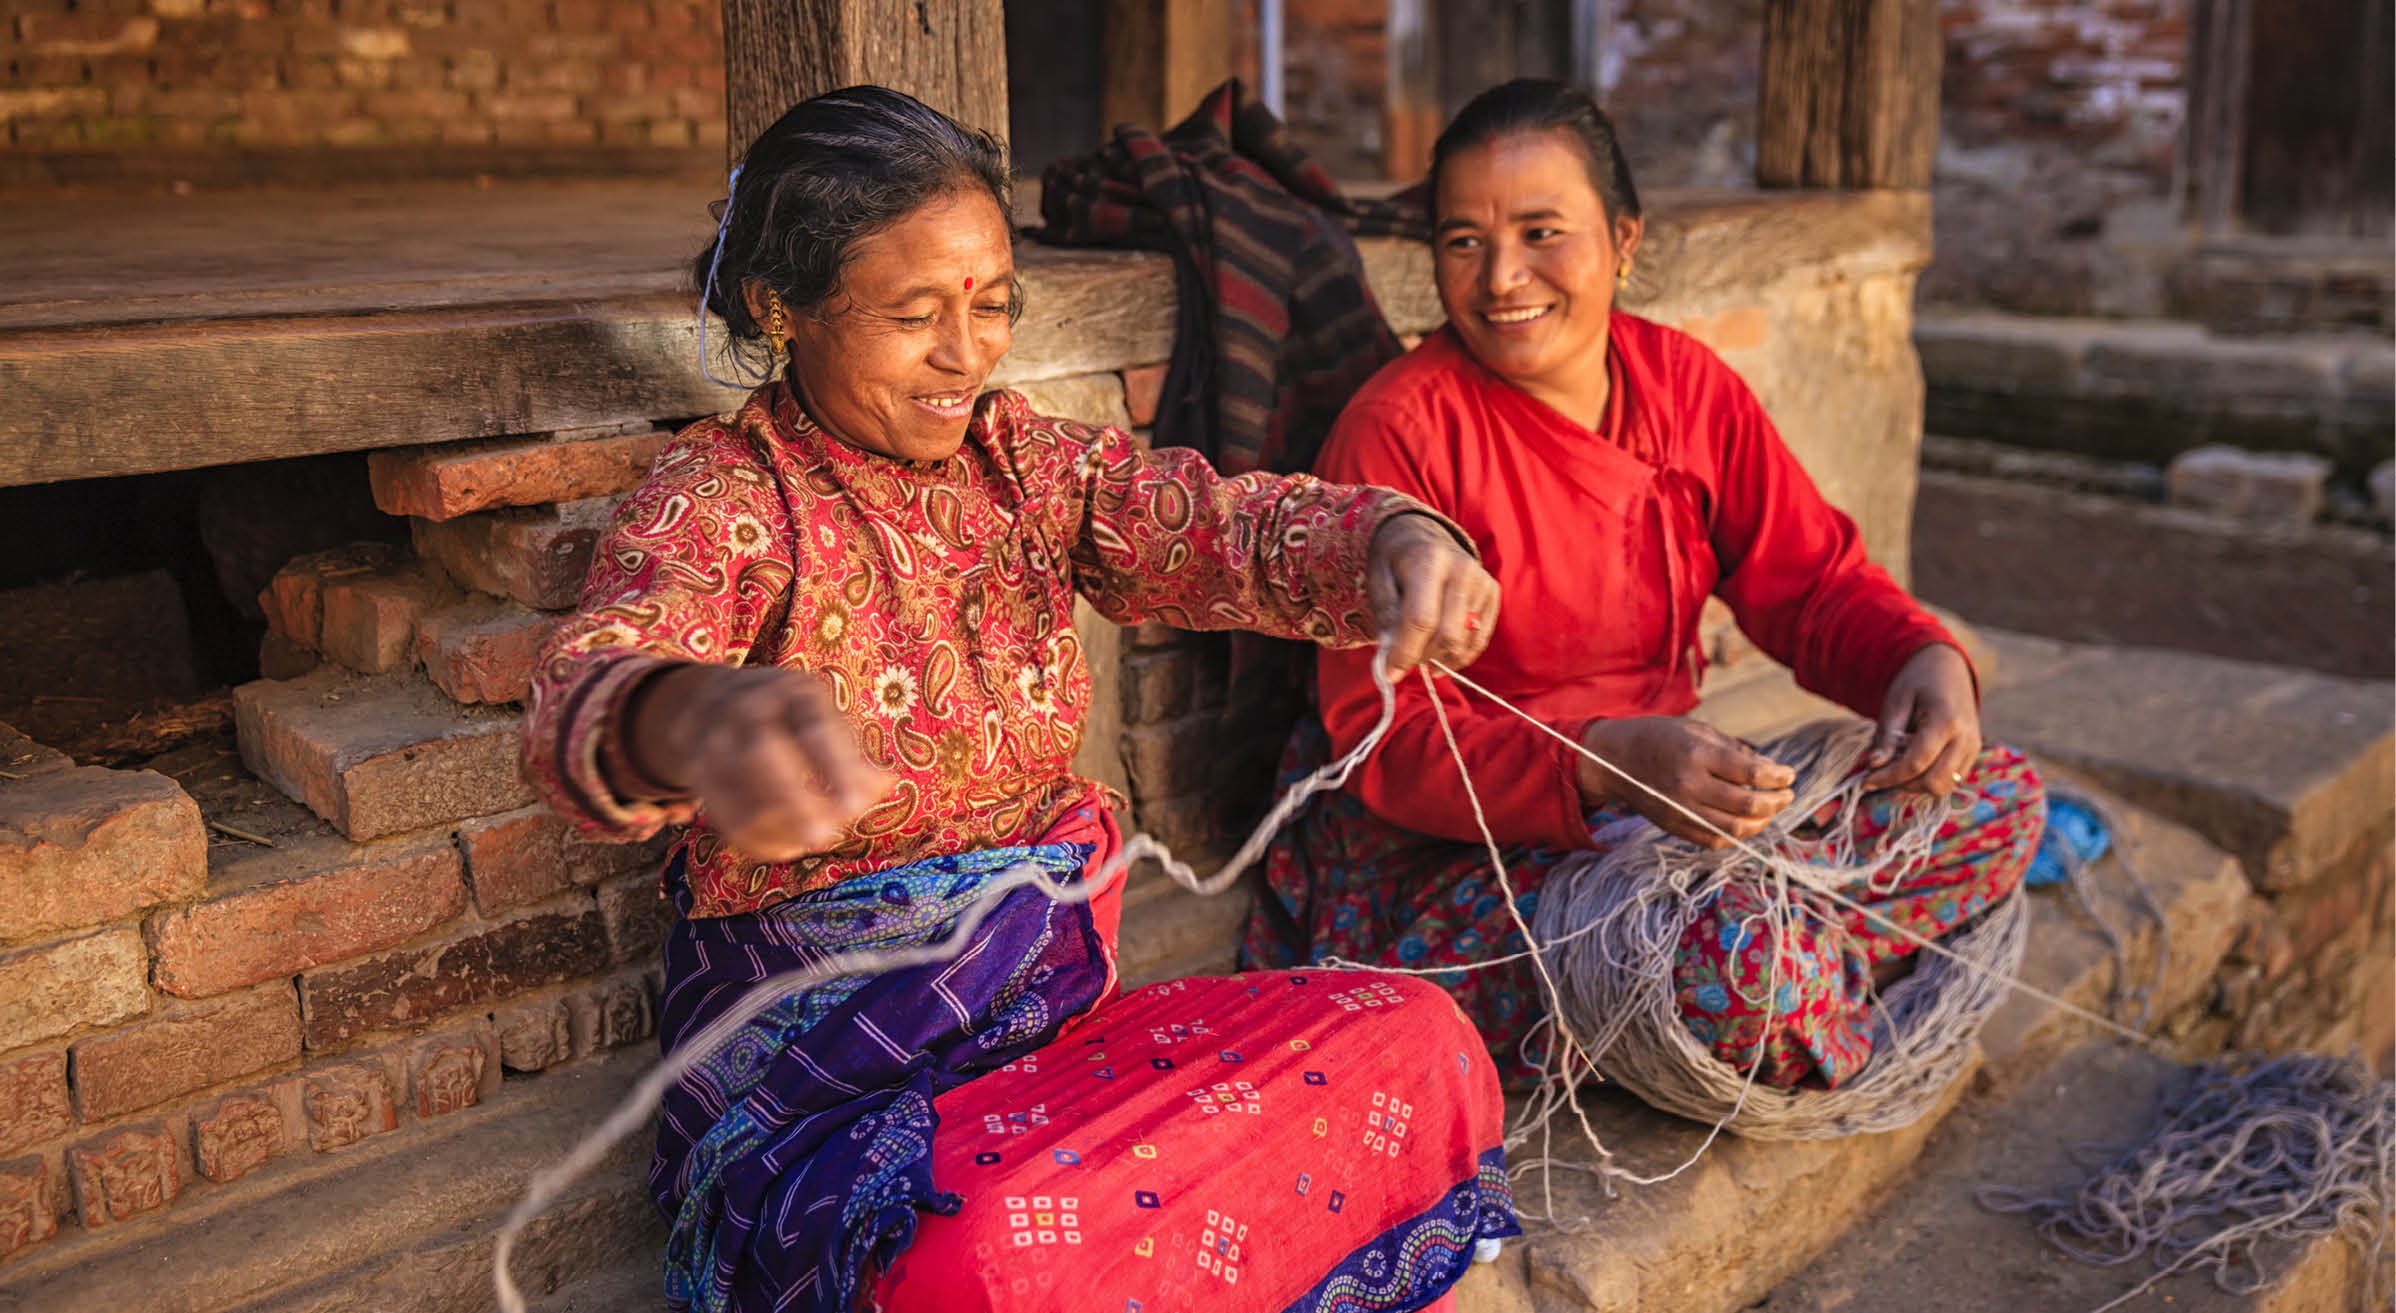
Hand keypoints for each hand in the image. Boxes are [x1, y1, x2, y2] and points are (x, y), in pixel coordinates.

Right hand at [624, 664, 894, 860]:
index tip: (855, 808)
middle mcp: (746, 707)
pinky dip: (754, 839)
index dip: (836, 770)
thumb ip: (854, 757)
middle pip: (763, 753)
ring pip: (738, 788)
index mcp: (792, 692)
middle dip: (795, 800)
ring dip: (777, 825)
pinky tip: (783, 847)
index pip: (815, 730)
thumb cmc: (788, 718)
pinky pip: (721, 812)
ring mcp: (713, 736)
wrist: (710, 699)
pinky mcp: (695, 768)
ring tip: (807, 843)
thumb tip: (887, 785)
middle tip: (826, 837)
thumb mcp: (822, 720)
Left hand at [1365, 513, 1500, 675]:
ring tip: (1420, 655)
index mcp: (1429, 560)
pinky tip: (1440, 658)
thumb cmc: (1394, 560)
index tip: (1390, 674)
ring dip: (1439, 658)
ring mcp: (1481, 581)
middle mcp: (1462, 569)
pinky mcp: (1492, 592)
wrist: (1422, 533)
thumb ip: (1385, 617)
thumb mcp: (1378, 580)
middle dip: (1422, 657)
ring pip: (1464, 641)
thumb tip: (1392, 658)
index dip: (1405, 652)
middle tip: (1403, 662)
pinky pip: (1479, 639)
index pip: (1422, 619)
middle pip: (1448, 633)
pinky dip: (1459, 656)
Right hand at [1575, 716, 1795, 849]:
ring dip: (1762, 822)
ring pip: (1735, 829)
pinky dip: (1737, 836)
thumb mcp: (1698, 729)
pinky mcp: (1674, 826)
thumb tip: (1771, 770)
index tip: (1789, 775)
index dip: (1778, 776)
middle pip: (1748, 804)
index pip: (1751, 772)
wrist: (1614, 759)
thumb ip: (1735, 750)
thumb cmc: (1660, 737)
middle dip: (1777, 801)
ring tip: (1771, 811)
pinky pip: (1714, 841)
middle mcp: (1688, 784)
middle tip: (1787, 795)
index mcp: (1696, 754)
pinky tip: (1747, 823)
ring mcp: (1680, 809)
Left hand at [1863, 644, 1980, 796]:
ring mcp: (1973, 748)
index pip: (1916, 763)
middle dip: (1904, 783)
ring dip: (1917, 783)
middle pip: (1934, 782)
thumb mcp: (1896, 702)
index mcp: (1946, 721)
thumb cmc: (1918, 681)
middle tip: (1882, 771)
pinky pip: (1951, 779)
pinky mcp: (1973, 753)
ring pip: (1945, 786)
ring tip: (1898, 761)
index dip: (1889, 777)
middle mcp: (1966, 738)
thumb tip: (1875, 766)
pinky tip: (1913, 760)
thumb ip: (1887, 736)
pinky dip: (1929, 777)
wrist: (1948, 668)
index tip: (1865, 781)